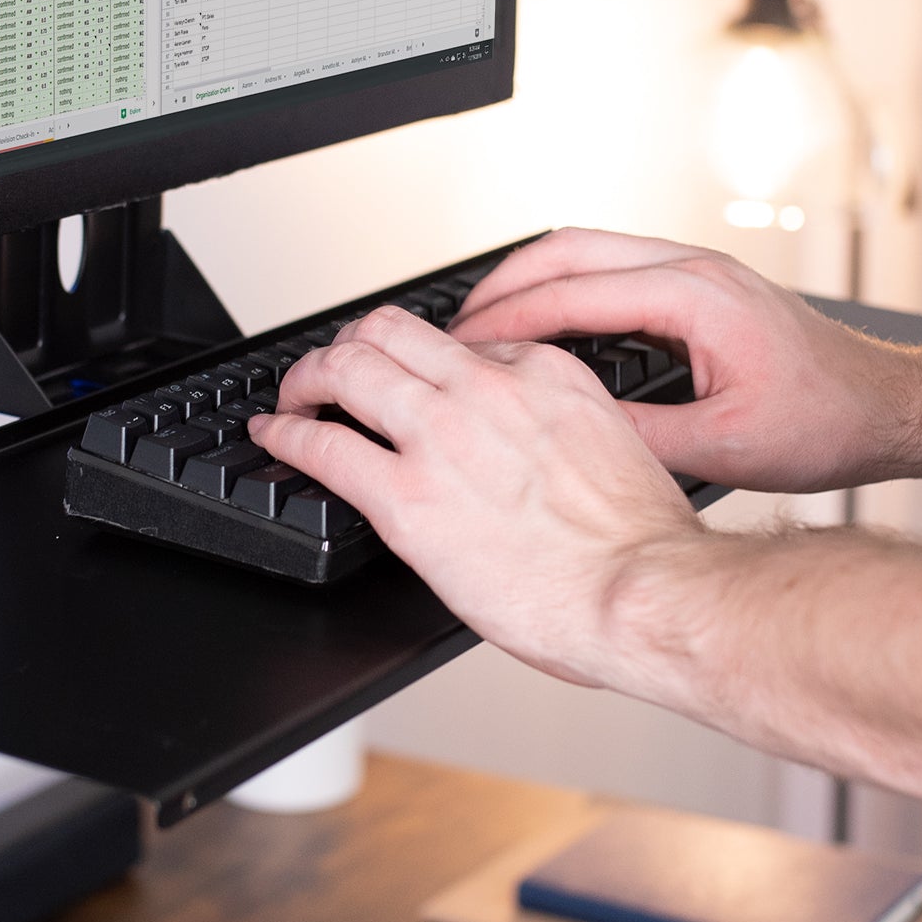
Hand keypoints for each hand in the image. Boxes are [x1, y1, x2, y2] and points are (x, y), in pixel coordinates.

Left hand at [247, 306, 704, 687]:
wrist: (645, 591)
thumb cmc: (641, 543)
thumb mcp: (611, 445)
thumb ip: (556, 428)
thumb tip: (523, 450)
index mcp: (543, 372)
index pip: (458, 342)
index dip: (422, 364)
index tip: (409, 384)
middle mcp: (486, 389)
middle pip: (388, 330)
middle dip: (350, 345)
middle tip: (332, 372)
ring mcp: (441, 438)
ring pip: (346, 367)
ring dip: (308, 378)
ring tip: (295, 397)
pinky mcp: (406, 498)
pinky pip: (322, 446)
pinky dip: (287, 434)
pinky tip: (277, 437)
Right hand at [449, 228, 921, 492]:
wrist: (890, 408)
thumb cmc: (829, 423)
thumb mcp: (728, 448)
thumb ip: (642, 441)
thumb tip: (568, 437)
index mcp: (697, 295)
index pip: (574, 291)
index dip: (507, 319)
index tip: (463, 347)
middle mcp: (694, 267)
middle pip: (568, 247)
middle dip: (502, 284)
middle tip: (455, 329)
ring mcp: (697, 270)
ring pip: (587, 250)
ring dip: (530, 281)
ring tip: (484, 327)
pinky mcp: (700, 287)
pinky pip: (611, 268)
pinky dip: (564, 289)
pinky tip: (543, 328)